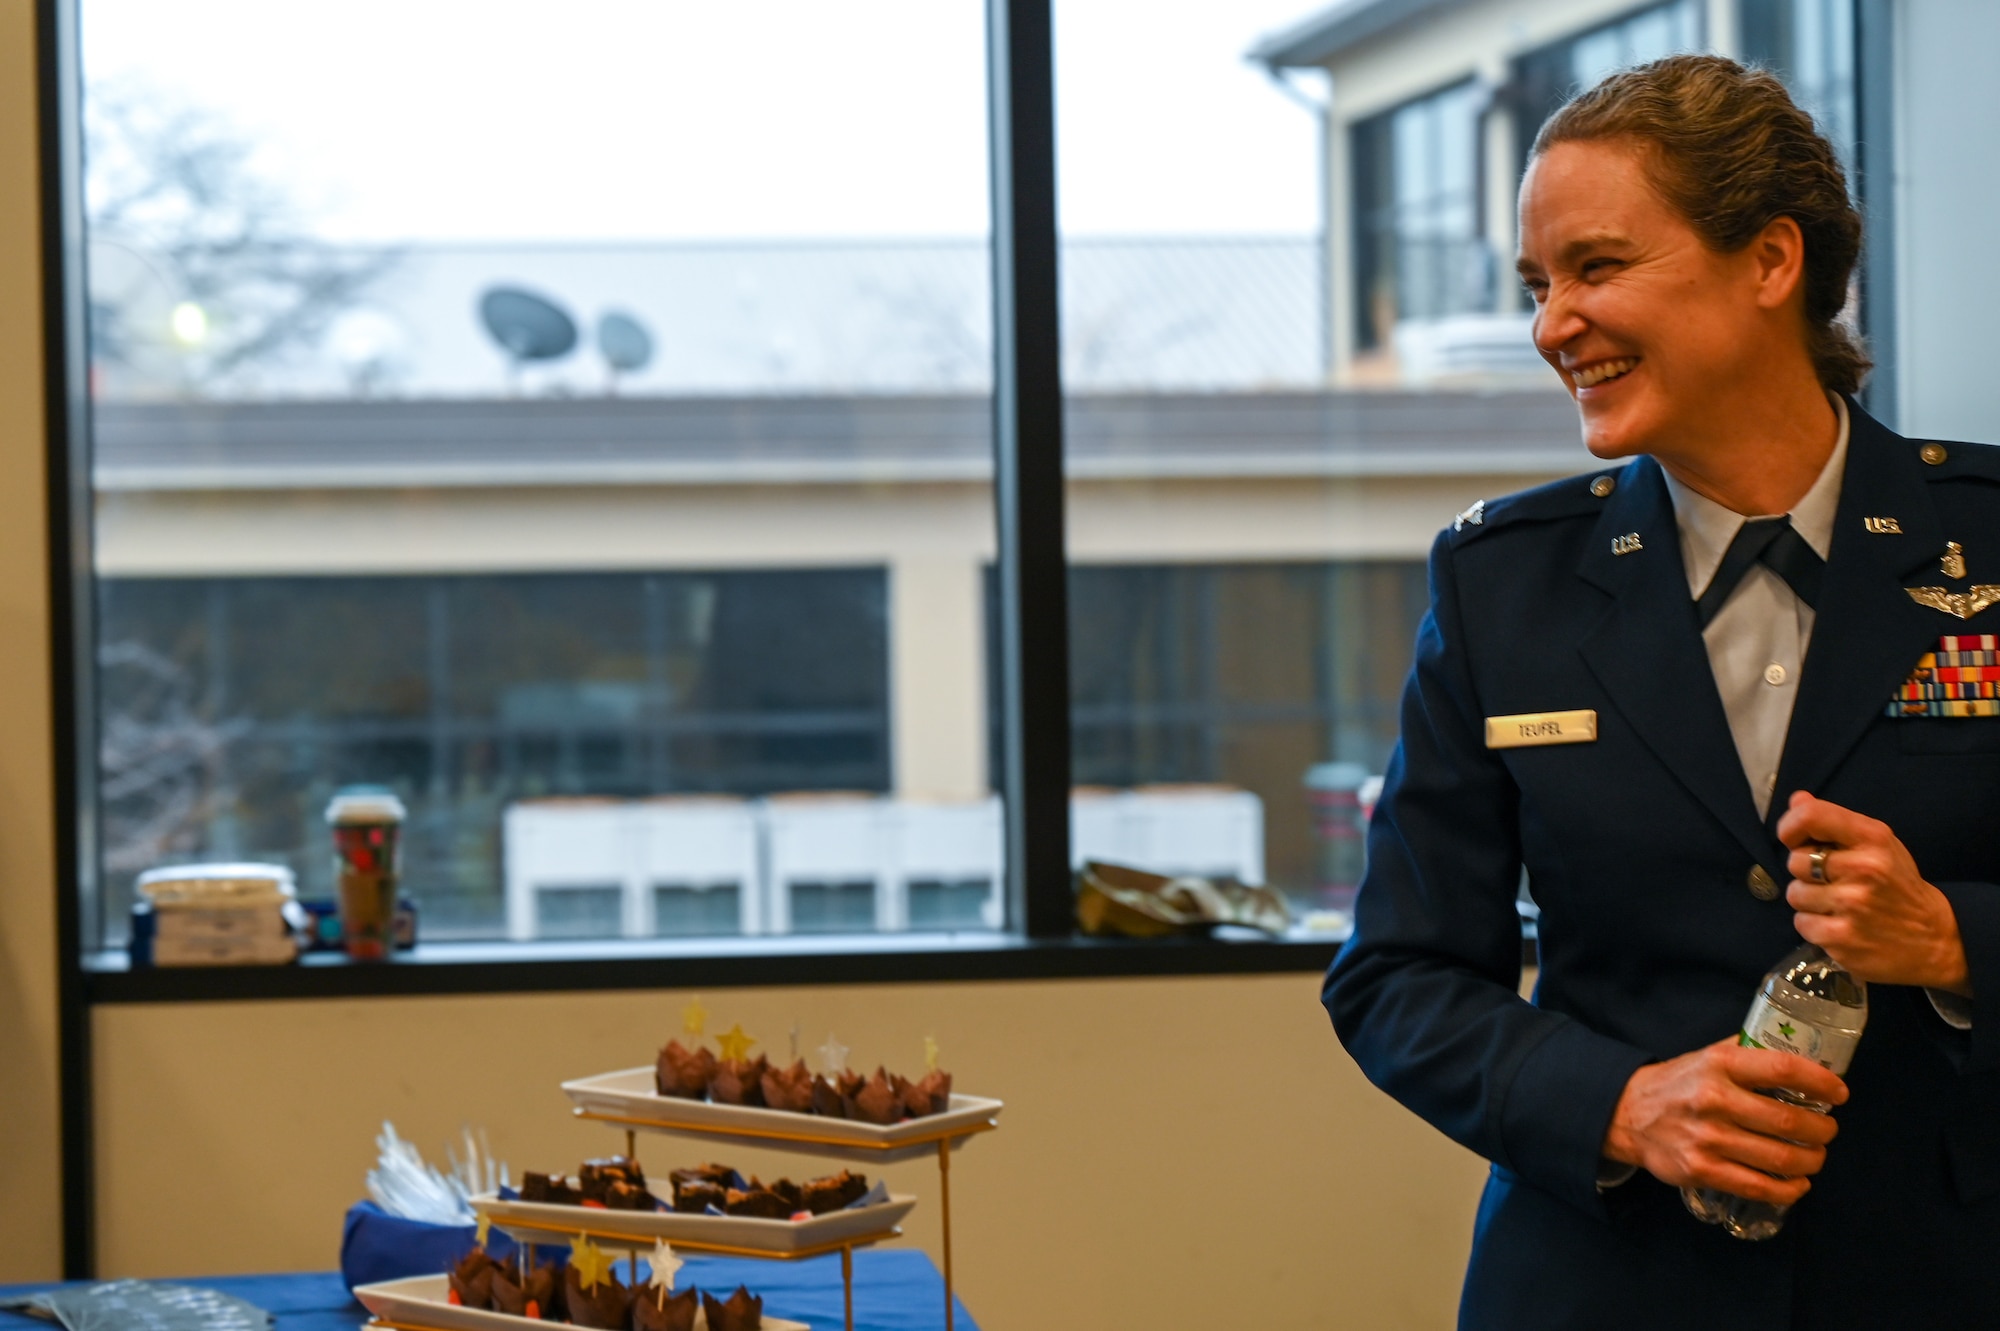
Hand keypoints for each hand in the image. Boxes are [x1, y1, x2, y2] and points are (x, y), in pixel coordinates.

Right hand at [1601, 1037, 1845, 1204]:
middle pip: (1788, 1122)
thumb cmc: (1679, 1082)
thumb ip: (1749, 1053)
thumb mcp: (1708, 1055)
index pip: (1783, 1069)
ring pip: (1780, 1158)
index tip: (1839, 1094)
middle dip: (1822, 1131)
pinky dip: (1789, 1190)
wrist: (1627, 1113)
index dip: (1820, 1082)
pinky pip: (1759, 1187)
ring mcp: (1707, 1138)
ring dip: (1811, 1161)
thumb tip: (1801, 1050)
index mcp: (1719, 1064)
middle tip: (1827, 1131)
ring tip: (1815, 1157)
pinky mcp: (1701, 1170)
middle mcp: (1714, 1099)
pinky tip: (1797, 1183)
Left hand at [1778, 792, 1970, 994]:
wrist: (1934, 937)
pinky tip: (1839, 925)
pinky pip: (1802, 924)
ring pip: (1795, 894)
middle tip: (1833, 880)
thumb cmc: (1896, 884)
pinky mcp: (1842, 937)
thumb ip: (1835, 821)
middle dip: (1806, 871)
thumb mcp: (1878, 844)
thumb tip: (1797, 799)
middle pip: (1795, 861)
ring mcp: (1853, 905)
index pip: (1810, 816)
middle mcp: (1863, 869)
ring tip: (1839, 904)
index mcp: (1873, 838)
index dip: (1790, 826)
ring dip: (1810, 901)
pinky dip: (1815, 926)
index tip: (1793, 839)